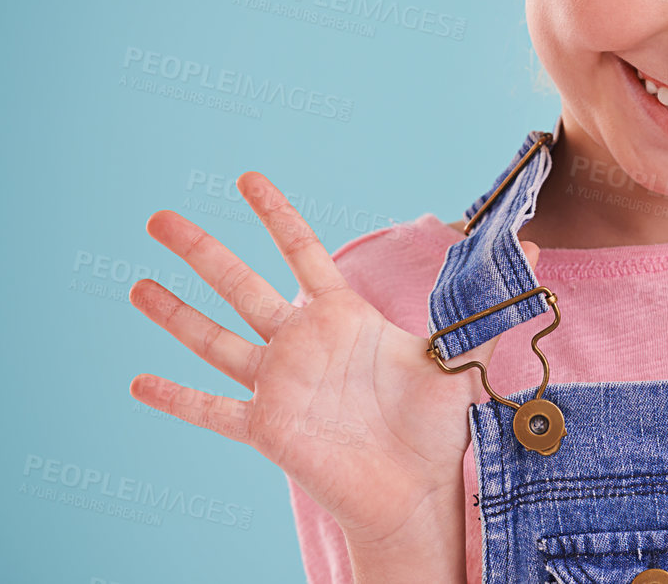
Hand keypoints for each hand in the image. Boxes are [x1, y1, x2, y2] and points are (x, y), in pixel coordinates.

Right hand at [128, 171, 535, 558]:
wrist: (417, 488)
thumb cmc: (436, 423)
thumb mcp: (464, 355)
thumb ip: (488, 303)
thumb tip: (533, 250)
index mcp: (342, 317)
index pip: (302, 252)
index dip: (274, 214)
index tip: (245, 178)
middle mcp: (301, 343)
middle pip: (241, 285)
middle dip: (201, 251)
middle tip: (159, 216)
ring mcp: (278, 384)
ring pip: (215, 340)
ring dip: (174, 315)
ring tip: (135, 284)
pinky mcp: (266, 428)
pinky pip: (212, 410)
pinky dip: (175, 399)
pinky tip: (136, 383)